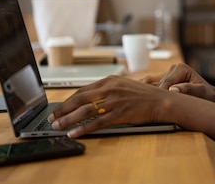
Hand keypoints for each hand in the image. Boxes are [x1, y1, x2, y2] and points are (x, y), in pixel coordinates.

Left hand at [47, 75, 171, 137]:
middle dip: (63, 109)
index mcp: (109, 80)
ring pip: (85, 111)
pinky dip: (83, 128)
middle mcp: (110, 89)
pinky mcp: (120, 114)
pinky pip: (97, 122)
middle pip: (80, 99)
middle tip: (52, 118)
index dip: (67, 101)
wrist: (162, 100)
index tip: (58, 108)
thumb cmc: (143, 95)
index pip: (82, 90)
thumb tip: (88, 98)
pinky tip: (75, 133)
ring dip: (68, 119)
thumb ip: (107, 89)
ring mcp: (115, 101)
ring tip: (58, 126)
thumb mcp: (123, 85)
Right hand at [141, 63, 214, 101]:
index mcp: (181, 68)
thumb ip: (188, 89)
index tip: (154, 104)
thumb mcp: (201, 92)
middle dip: (148, 93)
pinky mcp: (162, 81)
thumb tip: (173, 90)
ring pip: (149, 83)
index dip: (160, 93)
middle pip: (156, 82)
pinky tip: (135, 99)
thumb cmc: (206, 95)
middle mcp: (172, 69)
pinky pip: (150, 85)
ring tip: (133, 100)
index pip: (166, 81)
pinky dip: (143, 92)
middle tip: (138, 103)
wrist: (208, 96)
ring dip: (142, 91)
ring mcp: (166, 74)